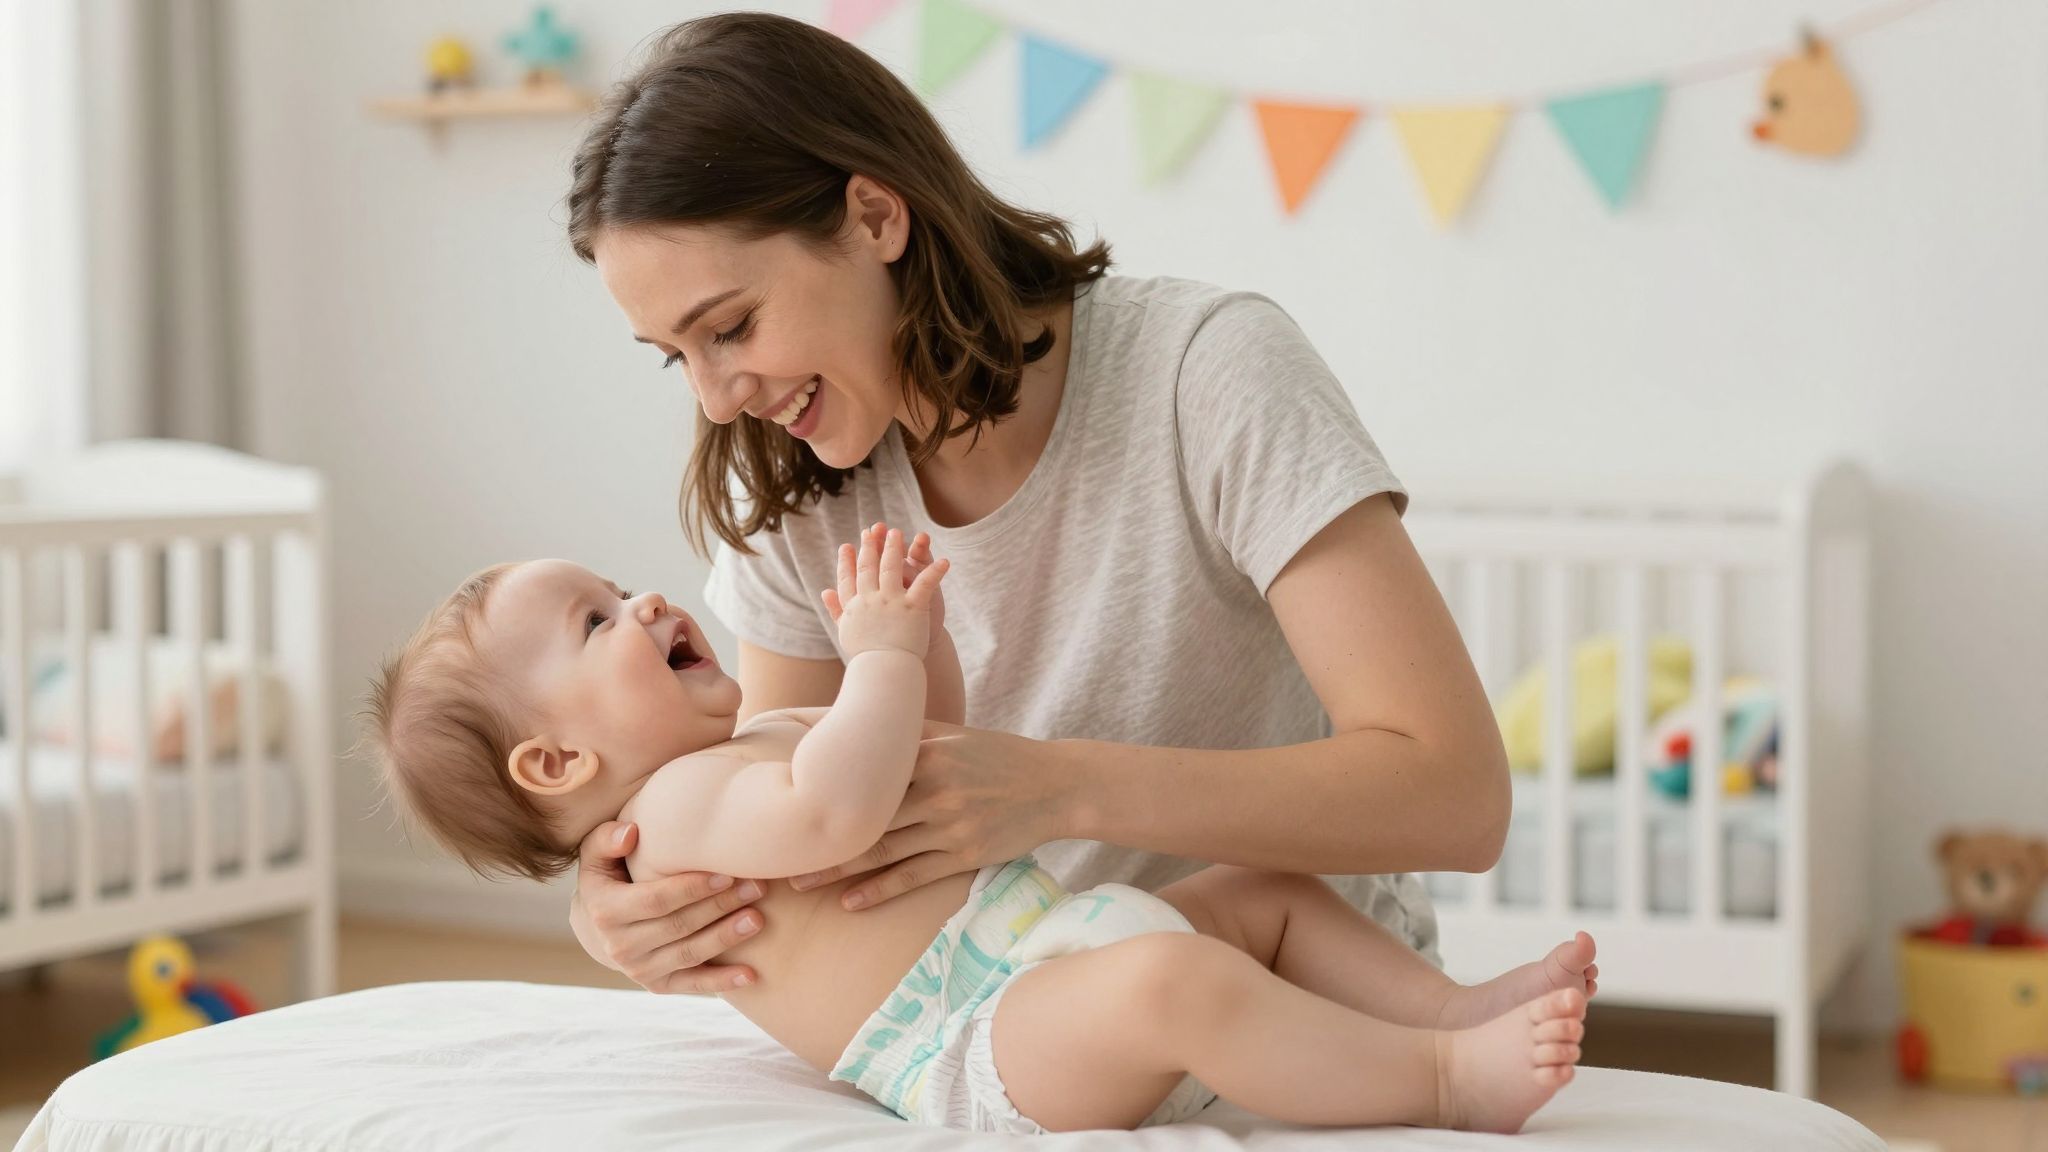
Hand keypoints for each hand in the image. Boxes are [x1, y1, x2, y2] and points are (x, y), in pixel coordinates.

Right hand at [569, 821, 769, 993]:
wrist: (599, 927)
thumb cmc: (609, 878)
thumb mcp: (597, 855)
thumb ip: (607, 839)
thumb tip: (631, 833)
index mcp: (606, 911)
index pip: (655, 900)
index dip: (692, 888)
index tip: (727, 873)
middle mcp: (620, 946)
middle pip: (679, 926)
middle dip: (720, 906)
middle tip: (756, 888)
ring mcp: (639, 970)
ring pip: (690, 953)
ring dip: (726, 938)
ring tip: (758, 919)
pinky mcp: (658, 985)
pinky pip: (693, 985)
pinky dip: (722, 982)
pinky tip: (751, 974)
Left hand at [786, 724, 1075, 909]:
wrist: (1055, 784)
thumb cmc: (994, 756)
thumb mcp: (951, 734)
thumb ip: (904, 732)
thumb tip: (848, 721)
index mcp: (925, 752)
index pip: (861, 770)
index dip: (820, 785)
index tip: (780, 797)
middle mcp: (935, 786)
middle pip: (863, 814)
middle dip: (816, 834)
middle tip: (772, 851)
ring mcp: (950, 823)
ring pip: (882, 849)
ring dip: (836, 869)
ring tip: (798, 881)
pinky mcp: (965, 853)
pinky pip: (913, 875)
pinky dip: (879, 891)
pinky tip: (849, 904)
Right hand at [821, 523, 947, 659]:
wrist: (884, 673)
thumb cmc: (866, 657)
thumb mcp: (846, 632)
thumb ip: (836, 609)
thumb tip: (825, 590)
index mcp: (854, 607)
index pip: (848, 579)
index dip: (847, 561)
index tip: (847, 546)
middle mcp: (870, 600)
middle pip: (868, 567)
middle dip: (870, 546)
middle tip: (872, 530)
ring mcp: (891, 602)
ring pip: (892, 567)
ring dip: (894, 547)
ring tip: (897, 532)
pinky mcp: (913, 608)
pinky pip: (925, 583)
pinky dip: (935, 571)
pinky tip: (944, 561)